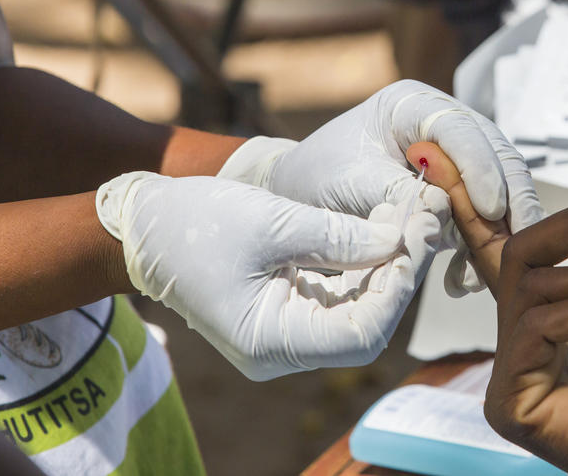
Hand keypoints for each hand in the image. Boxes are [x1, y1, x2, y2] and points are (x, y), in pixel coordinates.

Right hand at [96, 172, 439, 380]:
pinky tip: (382, 229)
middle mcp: (281, 350)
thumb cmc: (194, 222)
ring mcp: (285, 333)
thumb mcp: (271, 222)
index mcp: (270, 342)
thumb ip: (338, 236)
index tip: (416, 236)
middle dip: (398, 272)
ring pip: (357, 310)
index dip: (397, 287)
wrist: (144, 225)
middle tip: (422, 219)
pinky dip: (363, 265)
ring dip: (386, 266)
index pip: (360, 334)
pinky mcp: (287, 309)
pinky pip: (339, 296)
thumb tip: (400, 240)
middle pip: (364, 324)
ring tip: (408, 217)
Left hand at [218, 80, 544, 294]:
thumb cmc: (314, 178)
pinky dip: (482, 244)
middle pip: (494, 152)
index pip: (459, 128)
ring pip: (499, 183)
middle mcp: (438, 123)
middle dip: (511, 197)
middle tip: (521, 239)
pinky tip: (468, 278)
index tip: (489, 208)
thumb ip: (393, 191)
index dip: (479, 167)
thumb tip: (441, 211)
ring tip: (503, 264)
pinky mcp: (455, 189)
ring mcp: (452, 155)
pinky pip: (483, 212)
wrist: (298, 195)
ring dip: (504, 225)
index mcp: (410, 104)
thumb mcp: (347, 182)